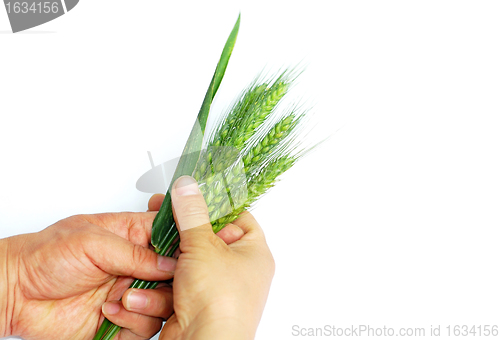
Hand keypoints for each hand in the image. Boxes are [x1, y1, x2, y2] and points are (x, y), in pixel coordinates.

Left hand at [0, 210, 176, 339]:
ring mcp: (129, 292)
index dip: (183, 245)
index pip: (171, 235)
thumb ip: (135, 252)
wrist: (14, 294)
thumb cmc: (44, 256)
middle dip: (170, 282)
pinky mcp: (121, 320)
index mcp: (131, 236)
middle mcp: (134, 265)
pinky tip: (110, 313)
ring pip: (165, 303)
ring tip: (123, 299)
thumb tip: (170, 262)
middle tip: (154, 282)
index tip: (187, 256)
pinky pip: (146, 327)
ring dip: (148, 304)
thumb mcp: (92, 242)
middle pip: (175, 274)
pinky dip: (132, 322)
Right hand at [159, 176, 274, 339]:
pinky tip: (143, 294)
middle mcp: (237, 272)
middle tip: (160, 218)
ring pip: (184, 266)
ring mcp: (215, 291)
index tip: (190, 197)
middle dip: (178, 236)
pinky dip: (158, 292)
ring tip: (149, 260)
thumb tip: (188, 186)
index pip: (237, 217)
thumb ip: (192, 213)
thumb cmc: (219, 302)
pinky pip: (174, 289)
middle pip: (205, 241)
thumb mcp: (203, 246)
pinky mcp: (195, 306)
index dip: (213, 206)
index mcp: (252, 253)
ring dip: (163, 267)